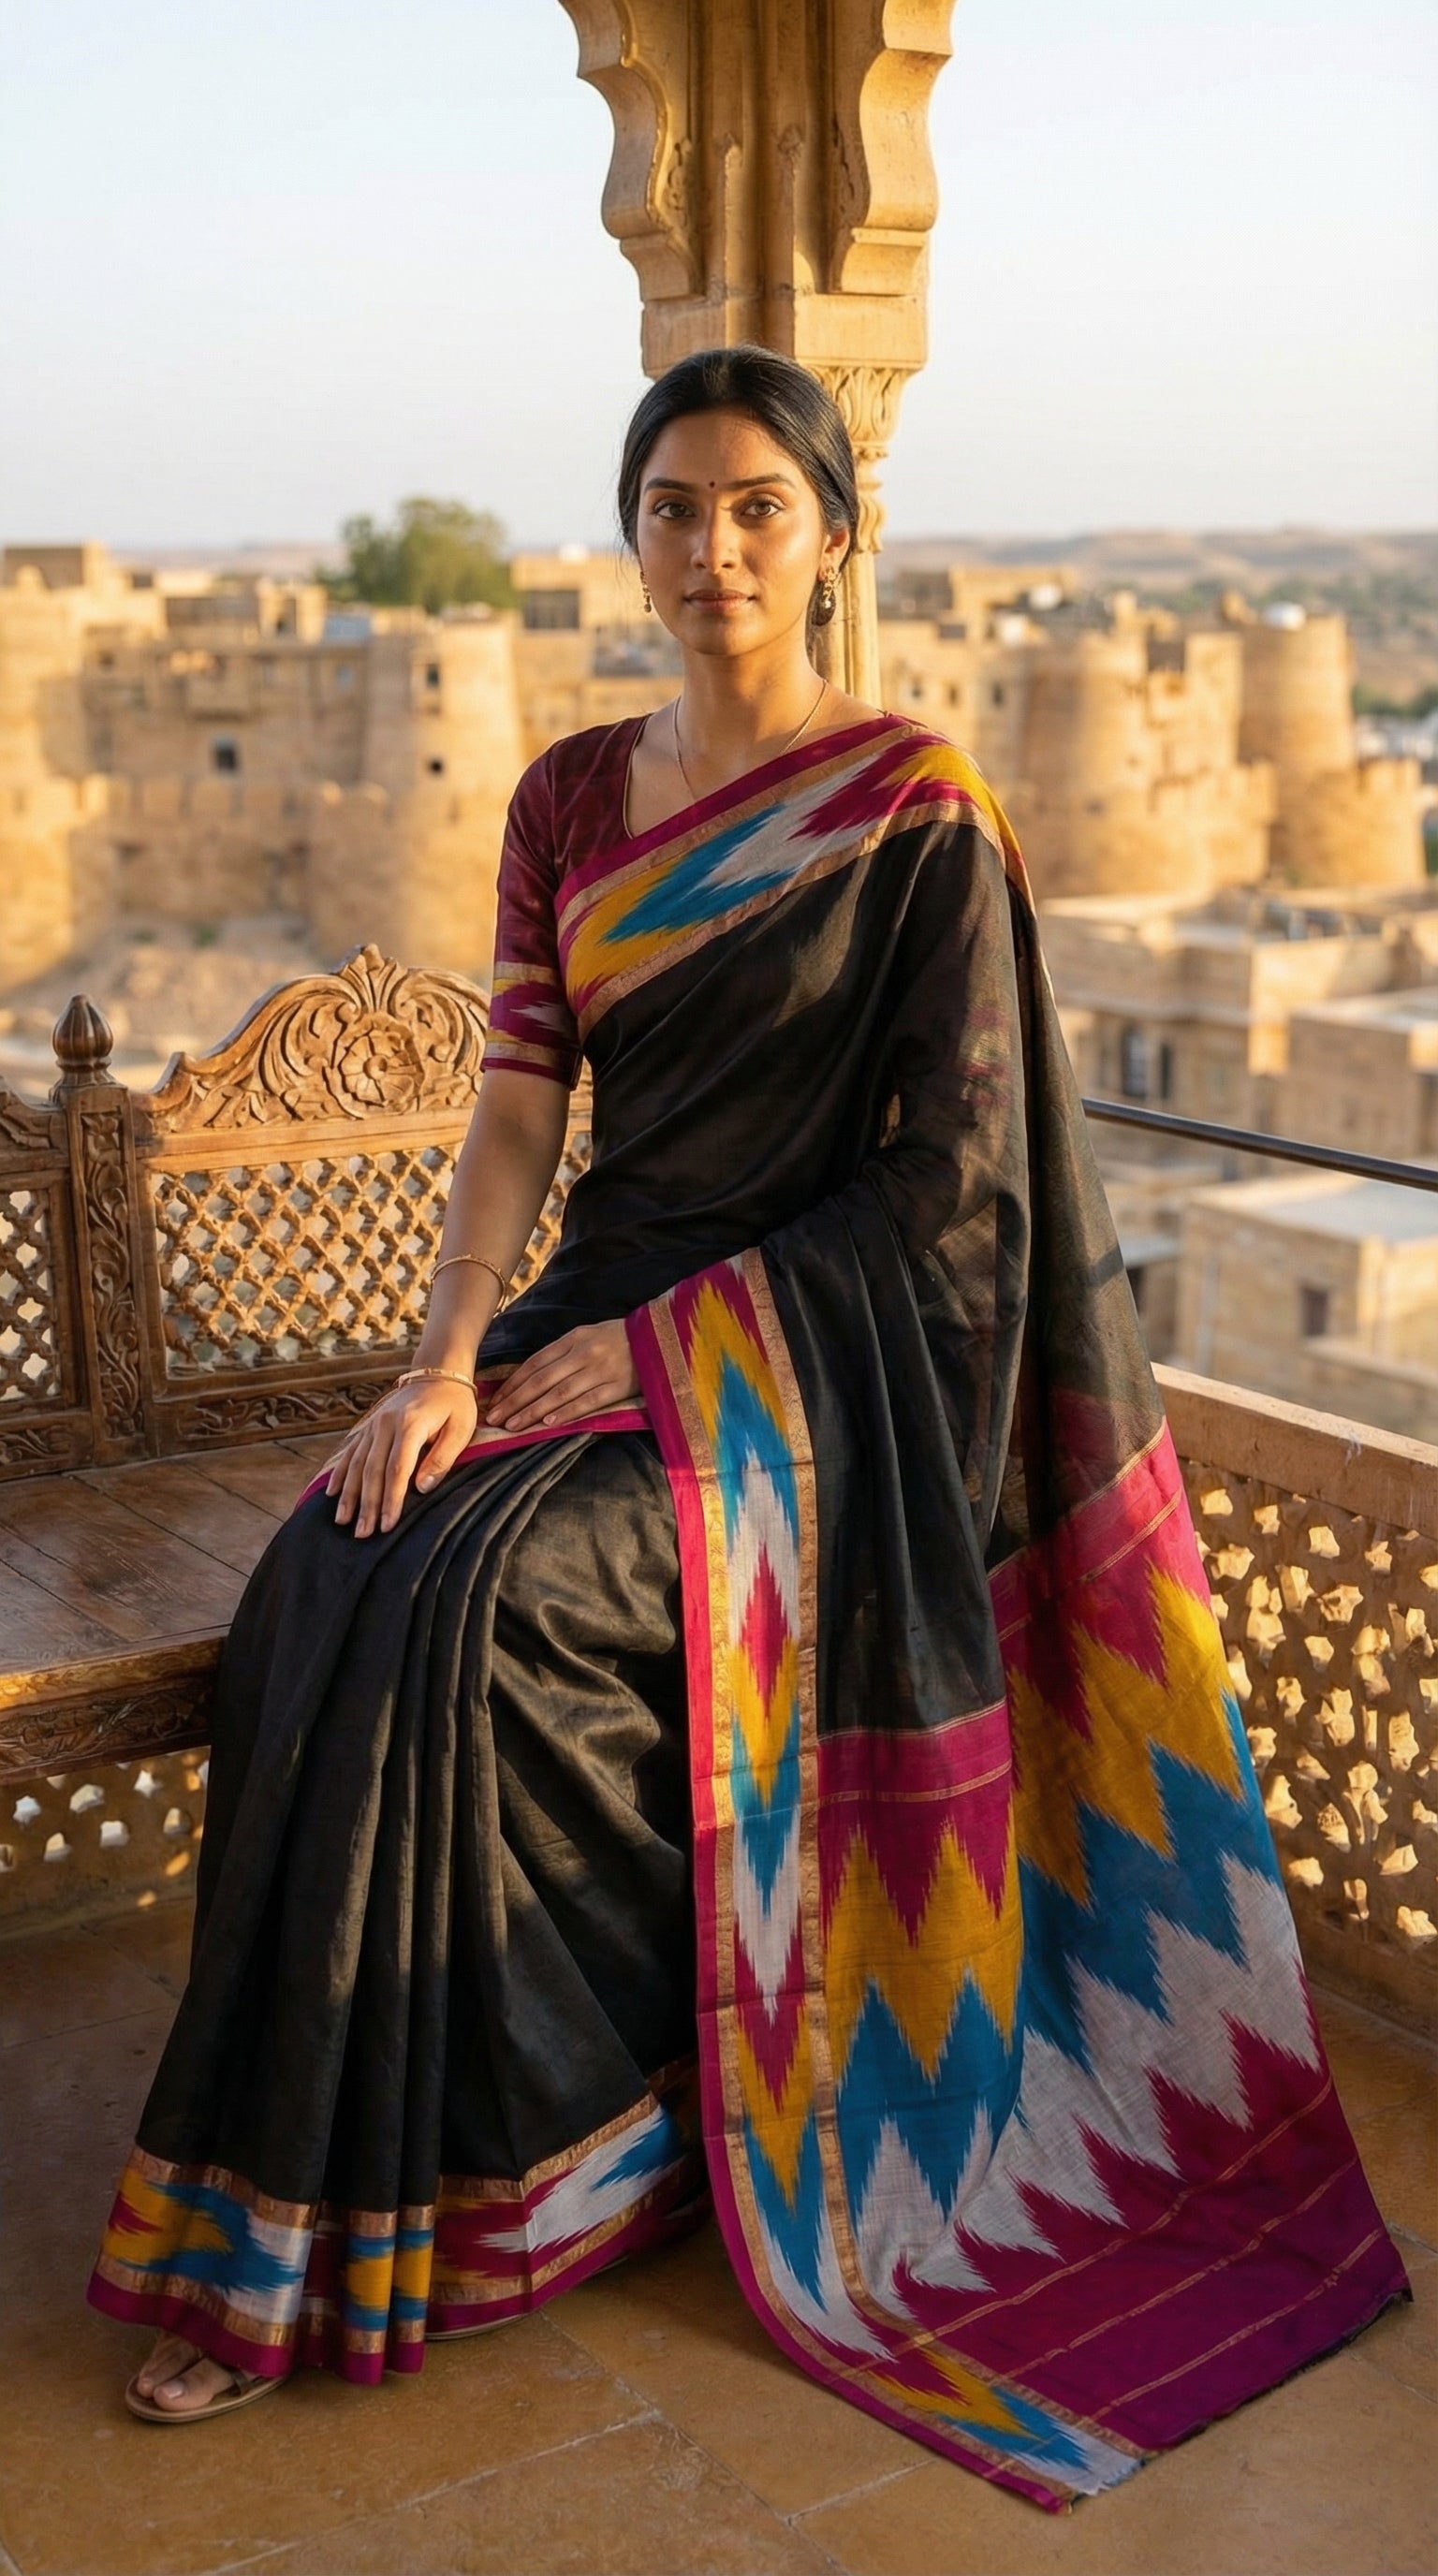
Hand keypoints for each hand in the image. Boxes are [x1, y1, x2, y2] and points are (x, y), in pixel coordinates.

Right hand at [322, 1376, 478, 1538]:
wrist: (437, 1372)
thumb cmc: (455, 1405)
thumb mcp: (461, 1428)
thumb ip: (443, 1458)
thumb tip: (422, 1488)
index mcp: (411, 1424)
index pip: (398, 1468)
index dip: (391, 1498)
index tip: (387, 1524)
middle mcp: (386, 1424)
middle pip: (373, 1470)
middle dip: (367, 1504)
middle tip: (363, 1533)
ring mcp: (374, 1424)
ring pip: (357, 1463)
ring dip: (350, 1494)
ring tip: (344, 1521)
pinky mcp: (368, 1426)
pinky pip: (350, 1452)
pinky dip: (340, 1474)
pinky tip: (333, 1494)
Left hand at [484, 1320, 637, 1432]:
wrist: (661, 1336)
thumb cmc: (620, 1338)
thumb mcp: (588, 1335)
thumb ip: (563, 1352)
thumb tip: (531, 1375)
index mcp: (573, 1338)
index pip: (535, 1363)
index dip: (513, 1383)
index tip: (495, 1400)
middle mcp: (584, 1353)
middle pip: (542, 1379)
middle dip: (515, 1400)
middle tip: (494, 1418)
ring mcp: (601, 1370)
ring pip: (560, 1393)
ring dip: (533, 1411)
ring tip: (513, 1426)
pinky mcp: (619, 1386)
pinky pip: (589, 1401)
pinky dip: (567, 1412)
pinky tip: (549, 1423)